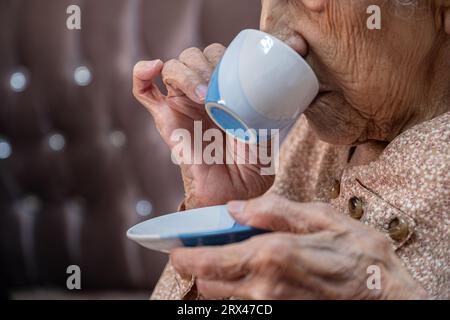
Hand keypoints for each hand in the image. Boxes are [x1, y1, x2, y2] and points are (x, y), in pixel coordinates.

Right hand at [133, 45, 273, 207]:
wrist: (232, 194)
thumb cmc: (253, 165)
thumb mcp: (271, 127)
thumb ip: (277, 98)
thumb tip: (293, 59)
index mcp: (225, 92)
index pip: (218, 55)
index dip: (224, 55)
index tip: (239, 70)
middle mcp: (201, 94)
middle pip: (194, 55)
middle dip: (205, 63)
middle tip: (217, 88)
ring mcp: (181, 104)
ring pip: (173, 67)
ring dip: (186, 72)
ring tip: (202, 95)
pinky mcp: (164, 118)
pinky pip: (143, 90)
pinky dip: (142, 73)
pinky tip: (152, 67)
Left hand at [171, 194, 426, 298]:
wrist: (387, 296)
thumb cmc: (359, 255)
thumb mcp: (321, 218)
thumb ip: (274, 211)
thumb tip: (235, 208)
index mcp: (271, 255)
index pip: (209, 262)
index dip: (185, 257)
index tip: (176, 250)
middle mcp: (264, 287)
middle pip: (209, 285)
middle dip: (201, 268)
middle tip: (206, 249)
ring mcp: (272, 307)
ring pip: (224, 299)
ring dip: (218, 281)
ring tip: (229, 261)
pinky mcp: (280, 315)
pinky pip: (245, 306)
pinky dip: (237, 292)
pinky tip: (251, 275)